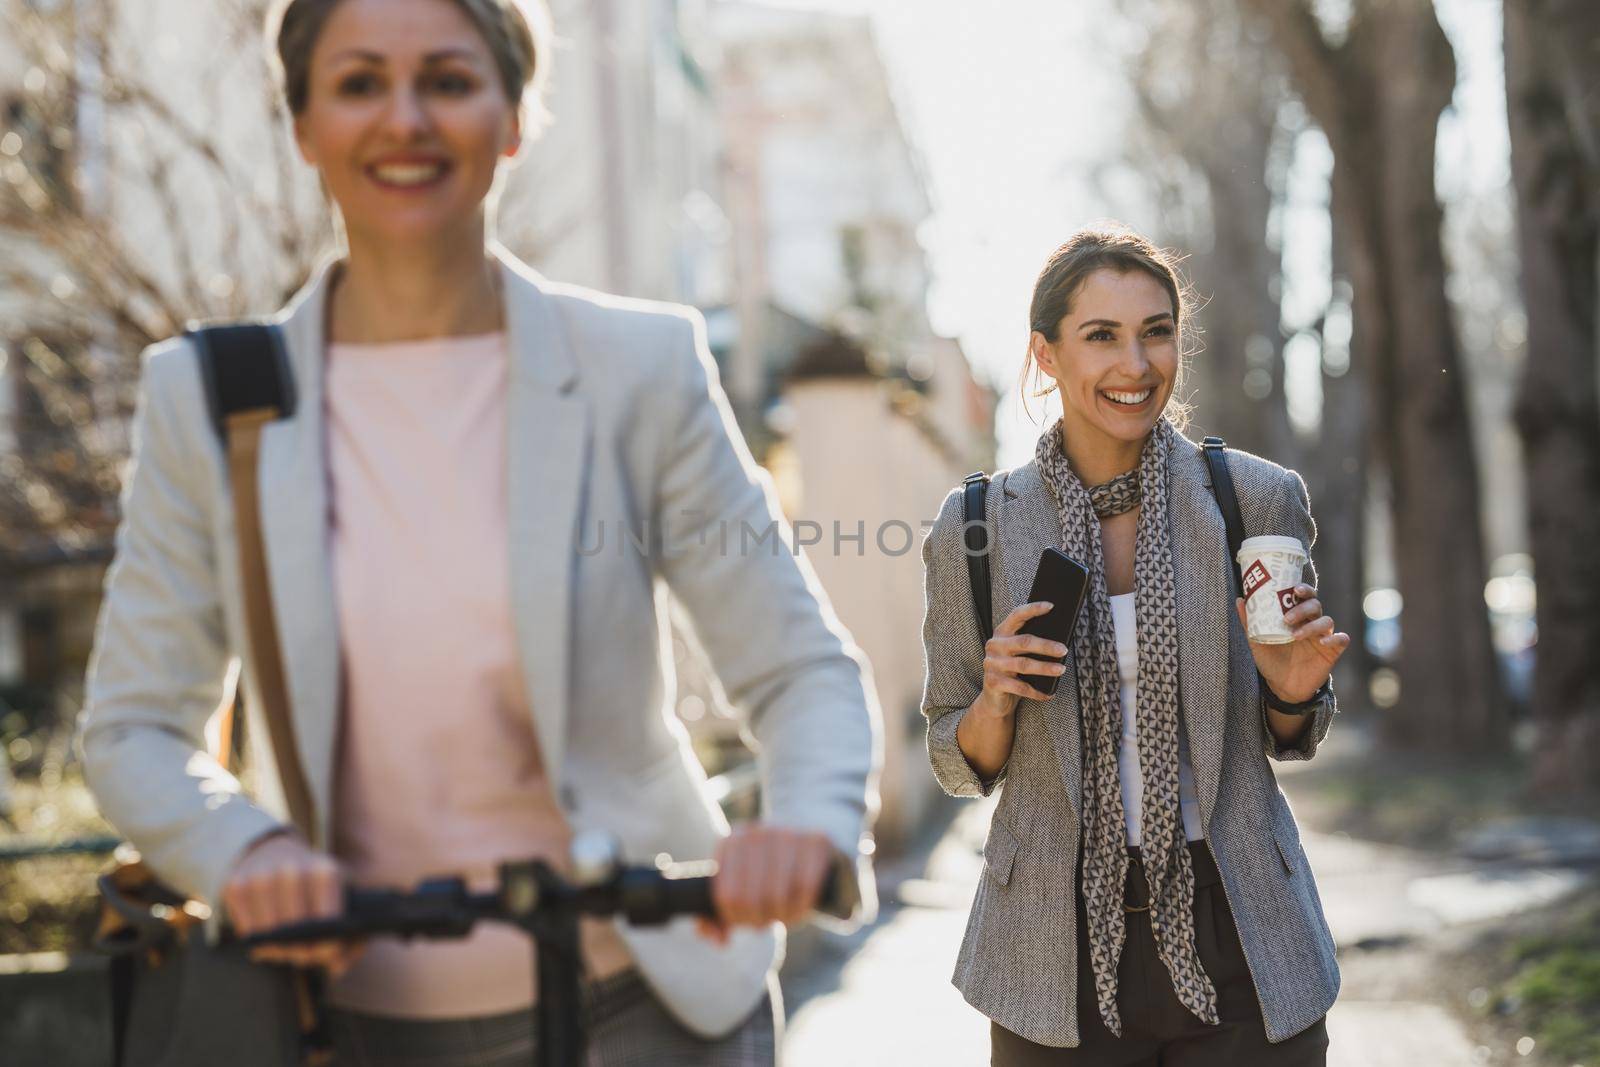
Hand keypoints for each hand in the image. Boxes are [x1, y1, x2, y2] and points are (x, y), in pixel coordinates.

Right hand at [223, 830, 363, 975]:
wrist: (277, 853)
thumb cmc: (316, 889)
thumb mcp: (342, 904)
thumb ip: (352, 941)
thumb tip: (335, 967)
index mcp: (325, 871)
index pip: (327, 920)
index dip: (327, 945)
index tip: (325, 953)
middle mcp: (291, 869)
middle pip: (295, 930)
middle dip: (301, 950)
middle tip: (303, 954)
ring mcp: (260, 876)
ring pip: (268, 933)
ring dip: (278, 949)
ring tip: (286, 946)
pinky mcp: (235, 886)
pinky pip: (246, 930)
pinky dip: (256, 940)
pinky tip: (267, 934)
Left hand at [695, 825, 834, 944]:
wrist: (806, 838)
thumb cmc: (766, 872)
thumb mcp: (737, 887)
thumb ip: (716, 917)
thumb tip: (721, 940)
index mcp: (731, 842)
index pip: (727, 896)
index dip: (736, 918)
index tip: (745, 921)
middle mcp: (758, 834)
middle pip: (751, 899)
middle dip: (758, 919)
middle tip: (765, 922)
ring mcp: (788, 834)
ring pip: (778, 896)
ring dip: (782, 917)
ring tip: (782, 917)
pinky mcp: (817, 841)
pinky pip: (805, 887)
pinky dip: (802, 907)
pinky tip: (800, 909)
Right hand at [973, 601, 1069, 717]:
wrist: (994, 700)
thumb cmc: (1013, 672)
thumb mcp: (1019, 654)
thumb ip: (1030, 643)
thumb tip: (1060, 639)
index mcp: (1002, 633)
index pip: (1017, 615)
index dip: (1033, 609)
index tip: (1051, 606)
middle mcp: (994, 645)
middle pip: (1024, 642)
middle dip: (1046, 645)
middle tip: (1064, 649)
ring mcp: (992, 664)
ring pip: (1023, 664)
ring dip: (1045, 668)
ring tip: (1061, 670)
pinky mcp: (993, 682)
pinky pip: (1020, 687)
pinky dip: (1037, 691)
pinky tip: (1049, 693)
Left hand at [1236, 584, 1350, 702]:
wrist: (1282, 686)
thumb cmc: (1271, 660)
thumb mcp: (1257, 642)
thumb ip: (1250, 622)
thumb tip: (1239, 600)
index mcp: (1297, 617)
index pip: (1304, 597)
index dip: (1304, 590)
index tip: (1295, 590)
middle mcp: (1311, 623)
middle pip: (1315, 605)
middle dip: (1303, 608)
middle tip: (1287, 618)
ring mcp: (1323, 637)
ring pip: (1326, 621)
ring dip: (1312, 626)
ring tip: (1296, 635)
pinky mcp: (1332, 652)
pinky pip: (1341, 640)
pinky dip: (1335, 638)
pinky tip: (1322, 642)